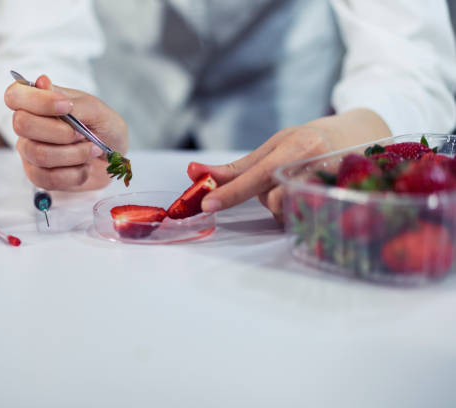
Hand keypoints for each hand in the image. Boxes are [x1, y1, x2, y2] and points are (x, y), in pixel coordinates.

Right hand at [4, 75, 127, 190]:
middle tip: (83, 134)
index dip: (37, 101)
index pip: (14, 96)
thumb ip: (72, 102)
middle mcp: (28, 126)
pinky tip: (84, 167)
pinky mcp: (38, 175)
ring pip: (38, 154)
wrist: (115, 158)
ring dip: (74, 155)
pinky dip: (74, 174)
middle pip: (22, 125)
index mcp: (38, 102)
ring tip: (92, 151)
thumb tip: (42, 82)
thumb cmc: (104, 128)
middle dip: (60, 132)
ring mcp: (30, 151)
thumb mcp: (98, 111)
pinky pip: (48, 178)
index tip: (67, 107)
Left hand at [187, 126, 332, 222]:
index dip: (232, 192)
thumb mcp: (275, 146)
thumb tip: (195, 173)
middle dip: (268, 196)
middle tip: (282, 178)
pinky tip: (309, 194)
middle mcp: (317, 164)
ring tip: (299, 184)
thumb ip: (237, 168)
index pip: (258, 175)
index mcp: (298, 145)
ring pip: (288, 212)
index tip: (208, 204)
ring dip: (284, 205)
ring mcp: (333, 187)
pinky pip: (304, 220)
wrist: (362, 136)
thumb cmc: (310, 140)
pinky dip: (298, 211)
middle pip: (272, 200)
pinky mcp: (341, 204)